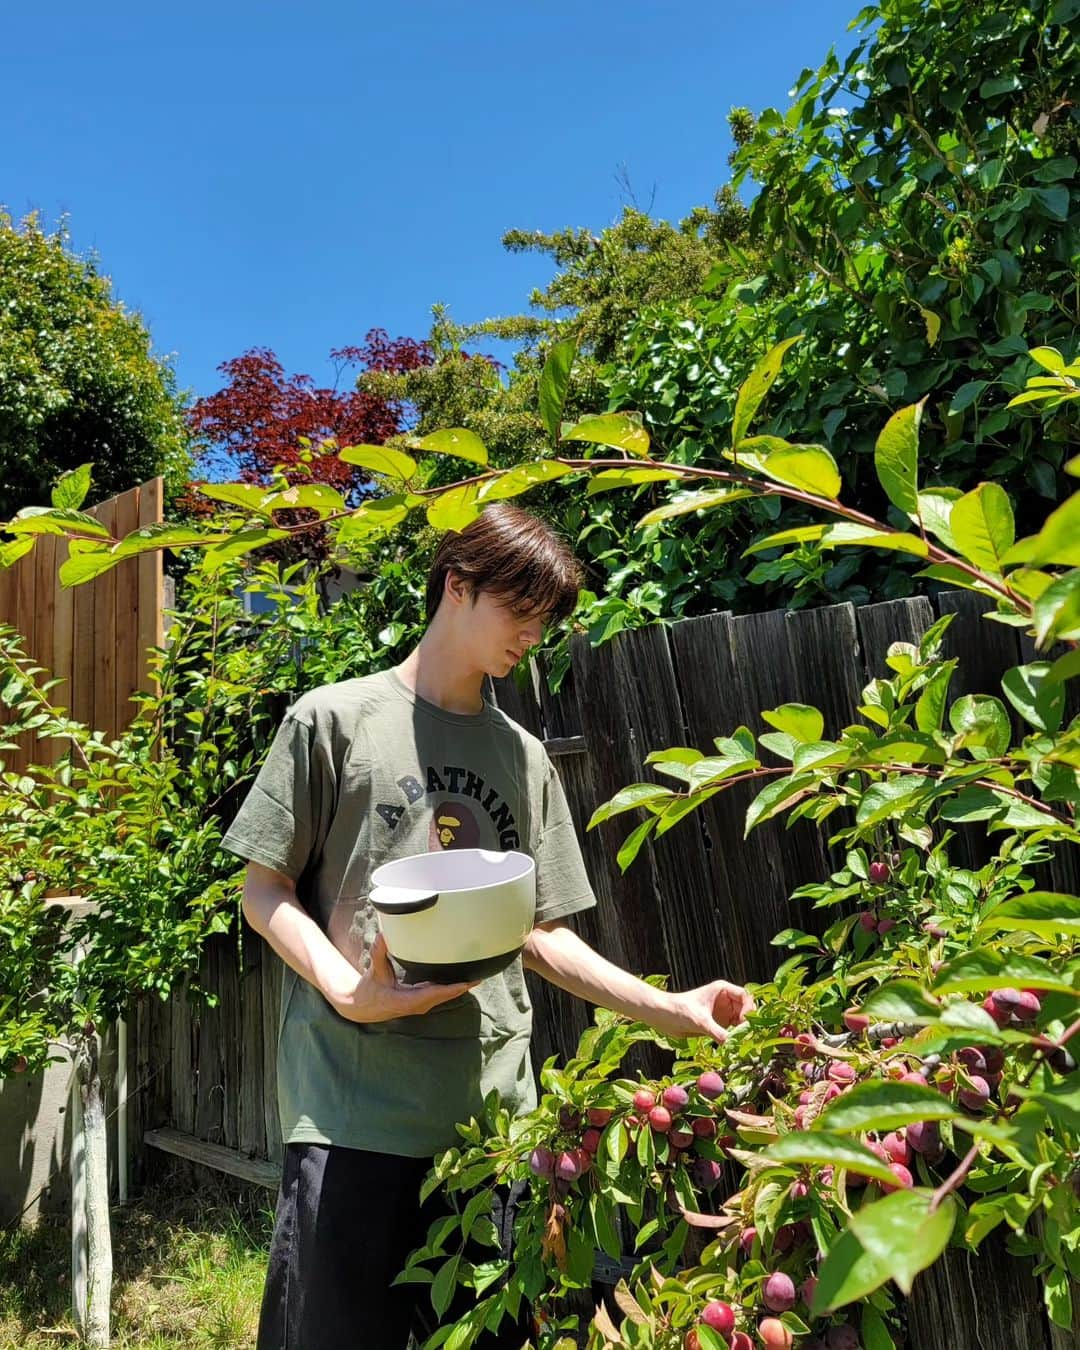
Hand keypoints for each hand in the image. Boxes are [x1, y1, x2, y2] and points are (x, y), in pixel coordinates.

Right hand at [327, 932, 475, 1022]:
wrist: (361, 1006)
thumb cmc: (369, 990)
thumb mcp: (374, 970)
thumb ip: (379, 952)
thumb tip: (385, 934)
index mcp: (407, 1001)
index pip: (434, 994)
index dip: (452, 989)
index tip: (467, 983)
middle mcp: (417, 1005)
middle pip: (445, 996)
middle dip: (463, 986)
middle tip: (480, 974)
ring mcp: (420, 1004)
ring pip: (444, 996)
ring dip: (460, 987)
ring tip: (477, 975)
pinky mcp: (421, 1000)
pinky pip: (440, 994)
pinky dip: (452, 987)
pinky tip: (462, 979)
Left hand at [659, 979, 755, 1042]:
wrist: (663, 1017)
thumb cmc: (679, 1010)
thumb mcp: (700, 1021)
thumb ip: (717, 1032)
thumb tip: (733, 1044)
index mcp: (722, 990)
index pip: (745, 996)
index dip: (749, 1009)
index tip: (744, 1022)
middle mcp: (725, 1000)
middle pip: (746, 1011)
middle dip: (749, 1023)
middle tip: (748, 1038)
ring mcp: (723, 1013)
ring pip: (741, 1023)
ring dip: (744, 1033)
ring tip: (743, 1045)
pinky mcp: (718, 1026)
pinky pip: (733, 1032)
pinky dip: (736, 1040)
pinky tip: (735, 1048)